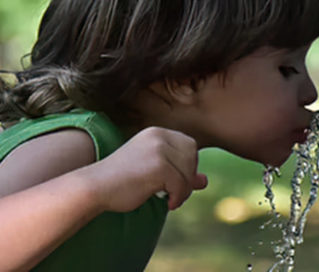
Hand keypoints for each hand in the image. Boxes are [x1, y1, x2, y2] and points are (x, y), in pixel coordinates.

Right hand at [86, 127, 207, 211]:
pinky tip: (168, 203)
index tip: (178, 179)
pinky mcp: (159, 166)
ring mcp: (159, 149)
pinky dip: (178, 197)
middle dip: (188, 176)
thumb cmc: (122, 180)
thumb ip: (179, 173)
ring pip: (188, 171)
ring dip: (184, 189)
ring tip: (170, 198)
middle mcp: (159, 136)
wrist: (95, 186)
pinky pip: (181, 184)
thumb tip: (205, 181)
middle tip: (175, 191)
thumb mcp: (154, 172)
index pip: (189, 145)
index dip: (189, 164)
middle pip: (192, 155)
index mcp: (157, 133)